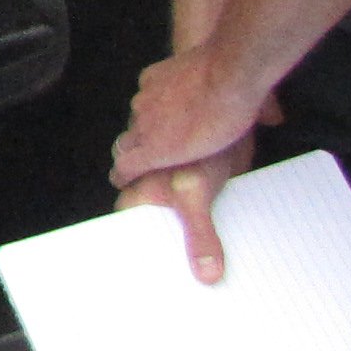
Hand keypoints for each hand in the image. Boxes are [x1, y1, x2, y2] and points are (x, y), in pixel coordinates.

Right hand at [110, 49, 279, 282]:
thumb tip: (206, 276)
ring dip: (153, 124)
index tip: (126, 182)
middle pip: (129, 141)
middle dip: (138, 152)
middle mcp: (139, 122)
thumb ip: (201, 233)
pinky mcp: (161, 73)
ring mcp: (148, 95)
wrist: (228, 73)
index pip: (122, 167)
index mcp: (147, 151)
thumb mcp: (210, 190)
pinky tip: (188, 99)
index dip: (124, 176)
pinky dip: (165, 96)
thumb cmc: (217, 129)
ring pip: (141, 115)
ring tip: (176, 133)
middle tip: (154, 162)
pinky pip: (154, 88)